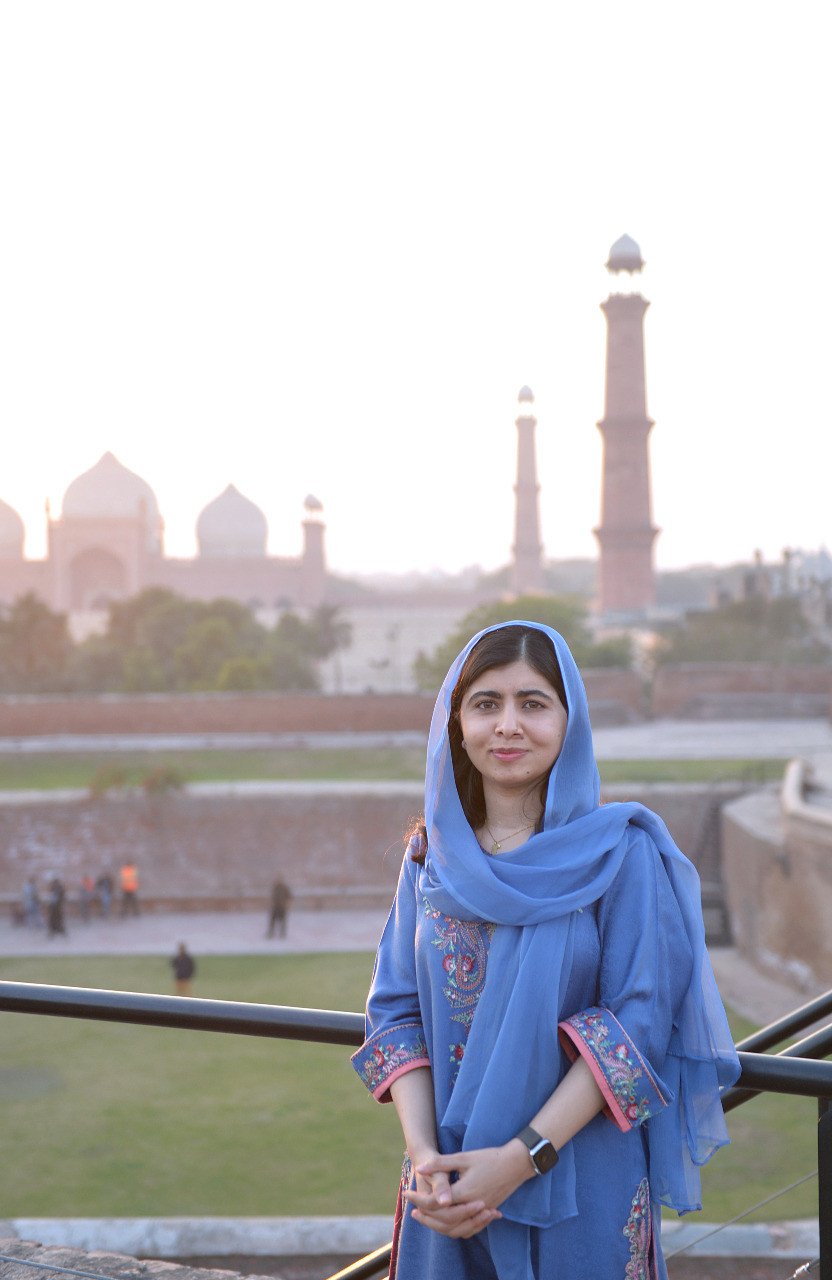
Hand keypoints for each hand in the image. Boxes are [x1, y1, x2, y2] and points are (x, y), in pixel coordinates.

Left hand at [404, 1142, 530, 1238]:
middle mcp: (471, 1207)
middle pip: (443, 1221)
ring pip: (456, 1229)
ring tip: (426, 1218)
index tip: (407, 1193)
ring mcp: (481, 1212)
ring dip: (439, 1226)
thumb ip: (440, 1164)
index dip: (418, 1199)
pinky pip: (468, 1229)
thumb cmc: (489, 1157)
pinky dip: (456, 1229)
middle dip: (426, 1217)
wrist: (516, 1164)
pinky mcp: (487, 1212)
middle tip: (412, 1210)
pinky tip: (448, 1222)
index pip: (435, 1203)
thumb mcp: (463, 1157)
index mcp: (463, 1193)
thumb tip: (420, 1168)